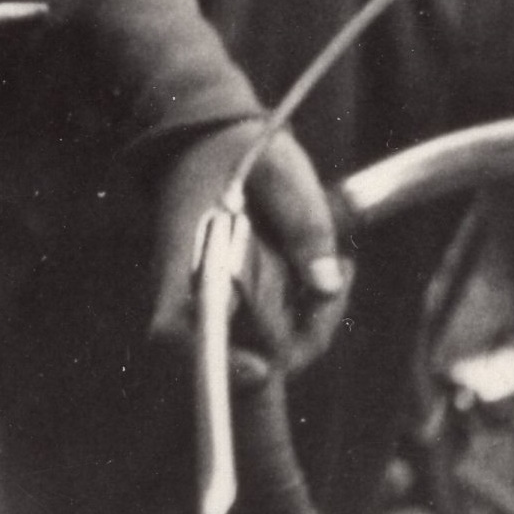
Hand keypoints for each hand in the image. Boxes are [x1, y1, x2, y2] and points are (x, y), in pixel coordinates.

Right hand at [149, 114, 346, 373]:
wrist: (213, 145)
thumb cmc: (236, 152)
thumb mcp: (275, 166)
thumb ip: (301, 216)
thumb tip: (325, 283)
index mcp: (183, 260)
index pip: (173, 330)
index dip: (209, 359)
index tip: (260, 369)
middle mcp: (194, 296)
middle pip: (237, 354)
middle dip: (297, 341)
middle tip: (336, 281)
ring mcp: (220, 307)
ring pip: (268, 352)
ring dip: (314, 326)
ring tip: (341, 266)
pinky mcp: (245, 309)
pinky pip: (282, 336)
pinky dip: (314, 317)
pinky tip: (335, 272)